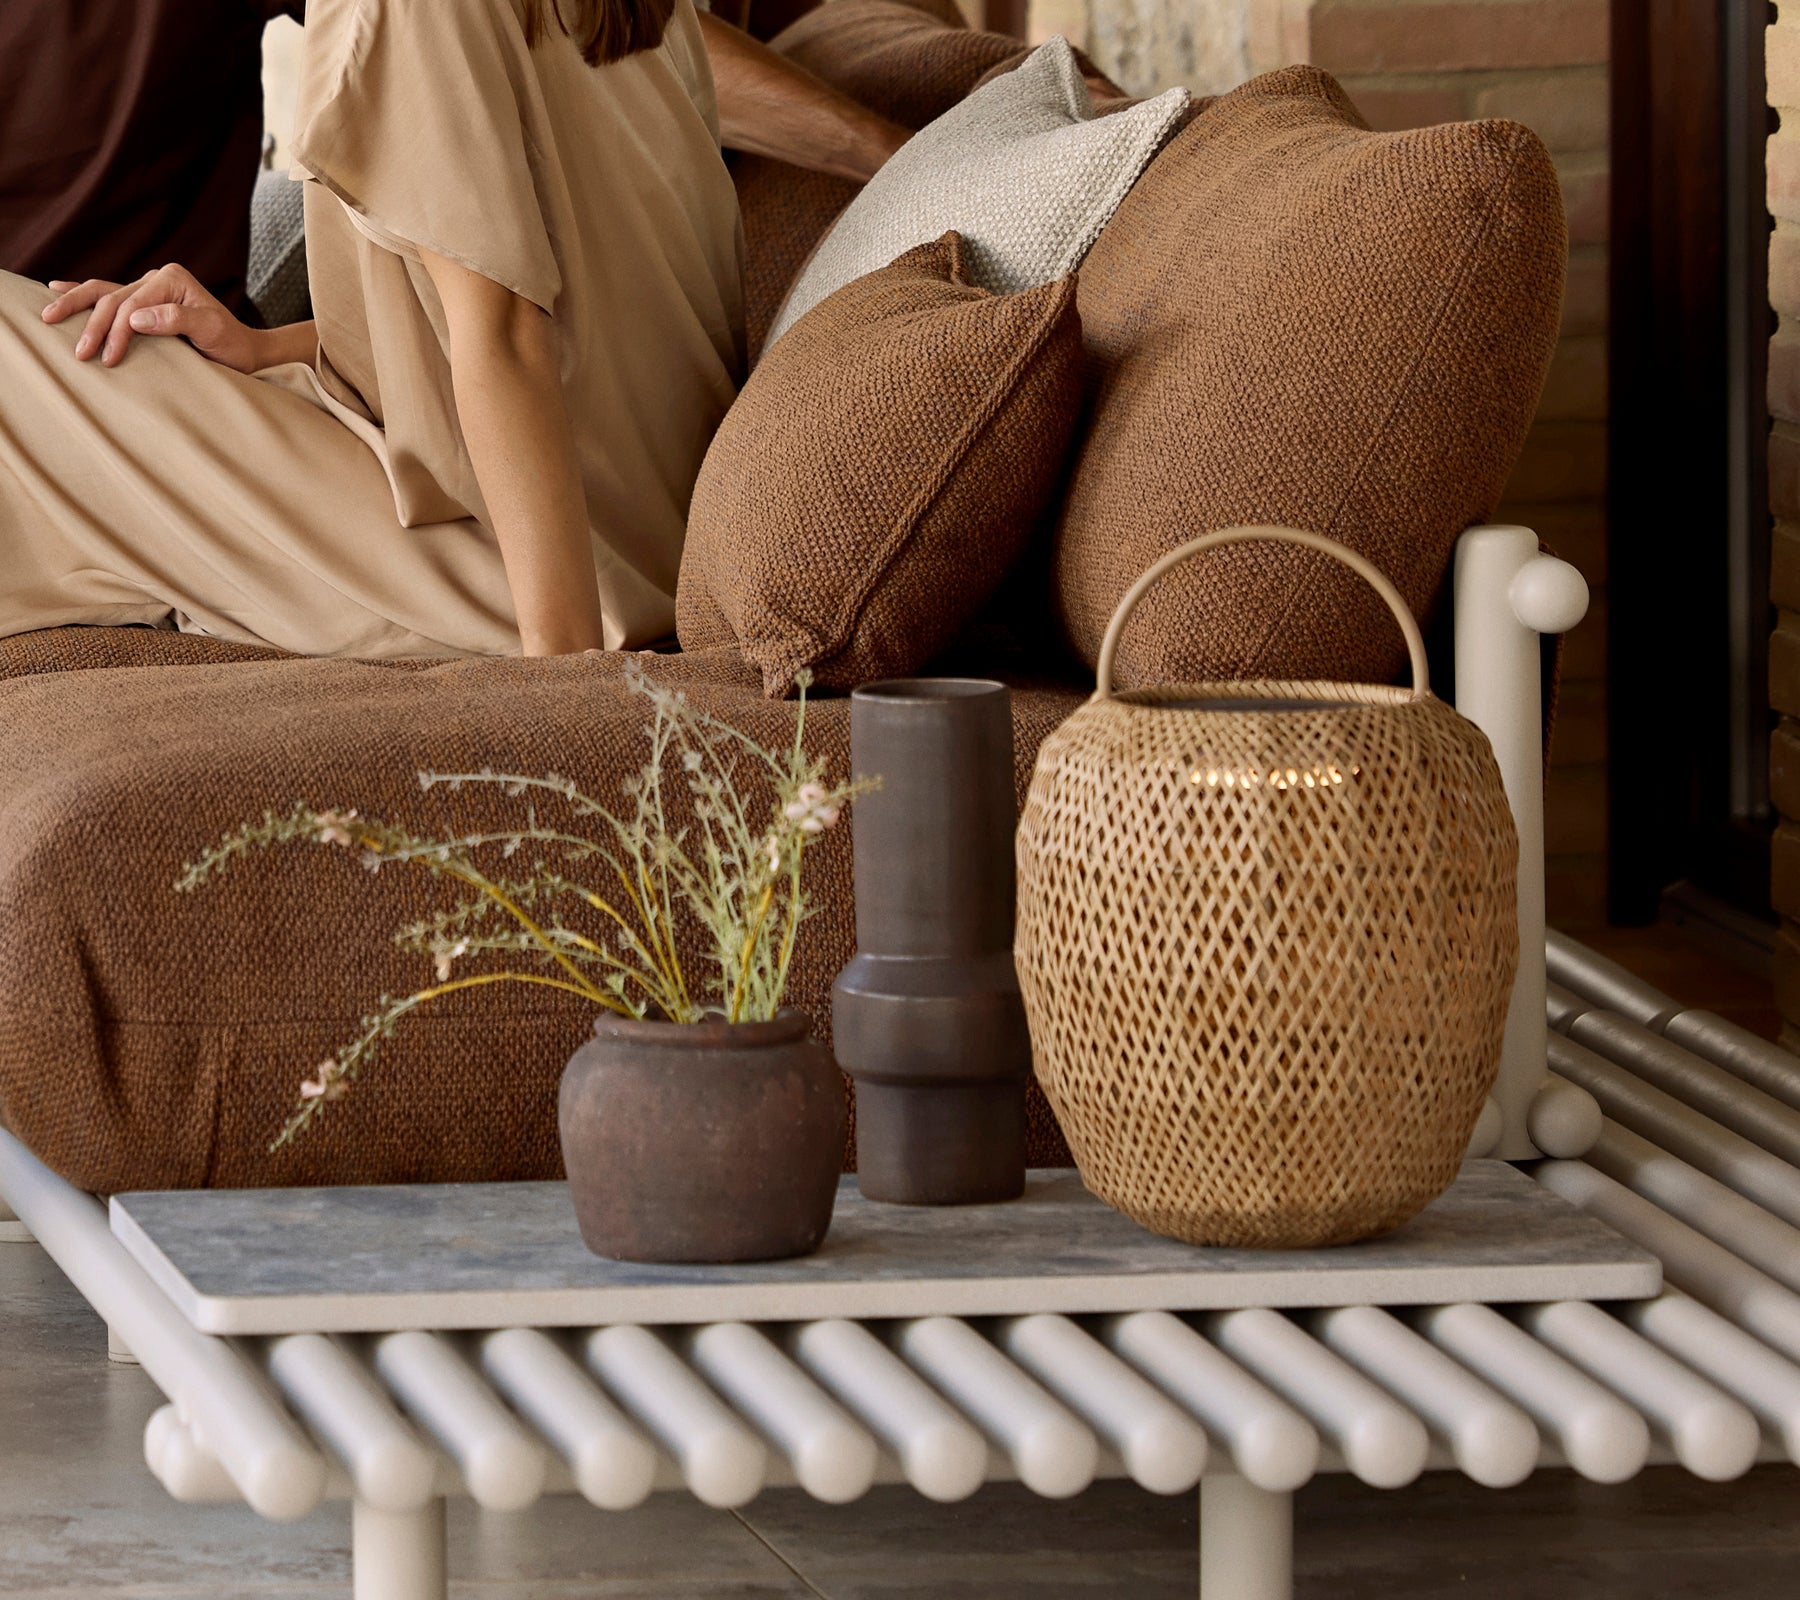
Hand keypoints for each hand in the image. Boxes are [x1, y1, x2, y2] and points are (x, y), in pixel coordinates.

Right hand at [41, 265, 263, 371]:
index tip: (109, 359)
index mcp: (171, 279)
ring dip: (75, 304)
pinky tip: (57, 288)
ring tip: (48, 316)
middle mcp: (156, 278)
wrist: (243, 350)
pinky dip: (82, 293)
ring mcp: (148, 288)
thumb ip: (178, 320)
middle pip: (112, 298)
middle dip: (92, 326)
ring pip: (102, 292)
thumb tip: (136, 318)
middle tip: (78, 353)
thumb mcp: (212, 331)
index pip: (131, 305)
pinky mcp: (144, 302)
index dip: (117, 332)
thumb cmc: (231, 344)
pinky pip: (107, 293)